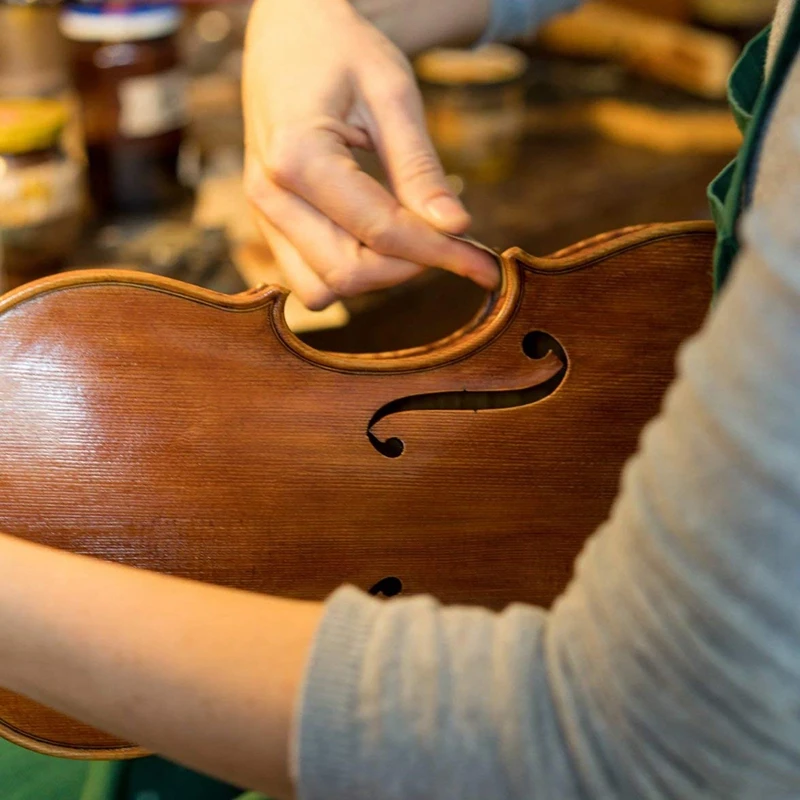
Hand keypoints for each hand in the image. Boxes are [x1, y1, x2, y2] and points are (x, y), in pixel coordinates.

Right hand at [243, 0, 497, 309]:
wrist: (287, 33)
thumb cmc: (340, 50)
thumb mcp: (392, 94)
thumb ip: (419, 167)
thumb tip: (455, 228)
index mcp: (298, 155)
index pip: (381, 232)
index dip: (440, 254)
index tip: (485, 265)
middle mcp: (270, 194)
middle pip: (348, 272)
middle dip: (408, 268)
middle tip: (450, 243)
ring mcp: (262, 213)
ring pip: (323, 289)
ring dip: (375, 277)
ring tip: (412, 239)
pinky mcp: (268, 224)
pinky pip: (307, 278)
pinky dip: (347, 273)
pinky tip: (379, 242)